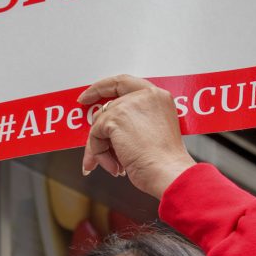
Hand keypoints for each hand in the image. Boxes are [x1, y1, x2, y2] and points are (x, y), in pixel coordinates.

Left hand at [77, 75, 194, 198]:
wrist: (168, 173)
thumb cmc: (164, 163)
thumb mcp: (152, 134)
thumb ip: (132, 123)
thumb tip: (103, 130)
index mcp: (157, 97)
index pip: (123, 83)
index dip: (102, 89)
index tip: (86, 98)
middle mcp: (144, 95)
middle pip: (107, 110)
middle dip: (99, 136)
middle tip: (94, 157)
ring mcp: (129, 104)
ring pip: (99, 124)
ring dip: (100, 149)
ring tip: (114, 166)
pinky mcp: (115, 118)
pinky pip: (95, 135)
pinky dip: (99, 154)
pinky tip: (115, 167)